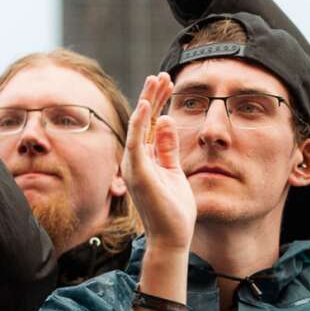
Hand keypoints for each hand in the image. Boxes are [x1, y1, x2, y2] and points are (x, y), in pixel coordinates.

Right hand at [121, 74, 196, 251]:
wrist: (172, 236)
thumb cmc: (174, 209)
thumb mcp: (174, 171)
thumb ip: (168, 147)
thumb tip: (165, 120)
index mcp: (145, 158)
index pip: (150, 123)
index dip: (158, 101)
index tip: (169, 83)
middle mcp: (136, 159)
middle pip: (143, 120)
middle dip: (153, 95)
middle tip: (163, 74)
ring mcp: (135, 165)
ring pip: (138, 125)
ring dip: (147, 100)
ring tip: (156, 79)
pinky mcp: (139, 172)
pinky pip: (136, 141)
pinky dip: (139, 122)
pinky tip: (147, 104)